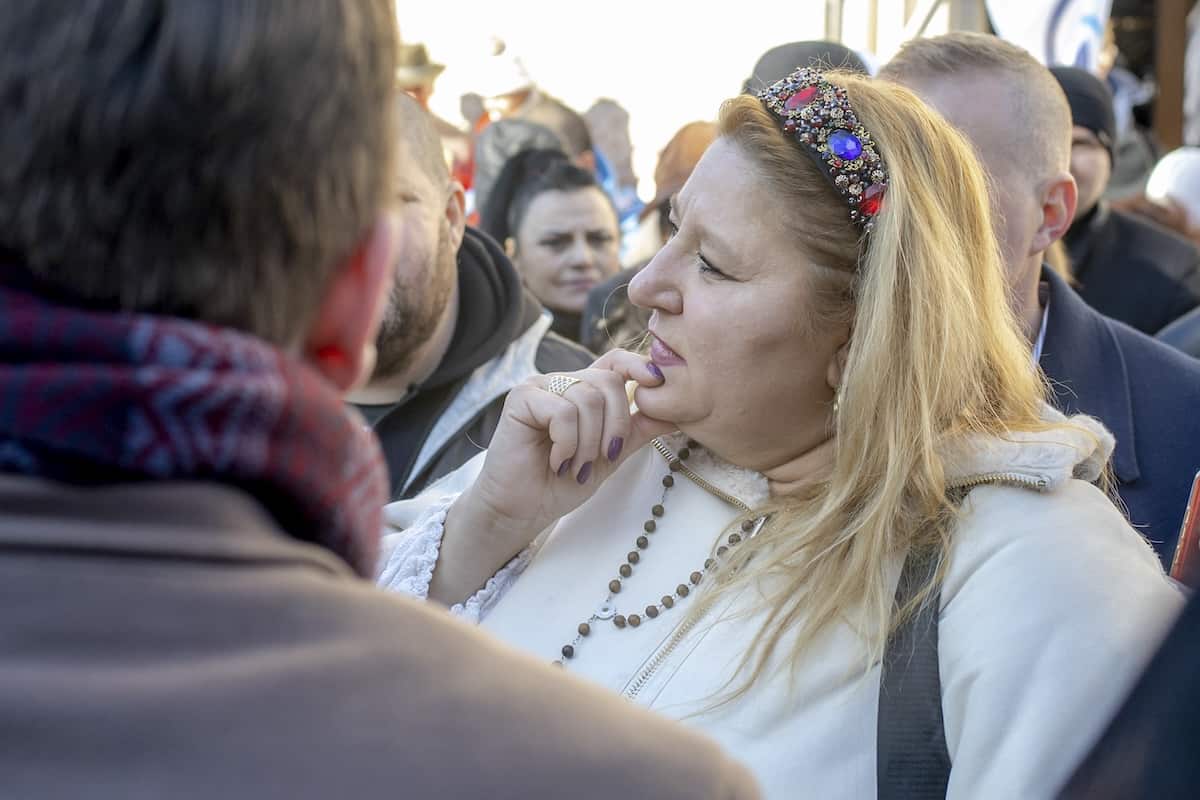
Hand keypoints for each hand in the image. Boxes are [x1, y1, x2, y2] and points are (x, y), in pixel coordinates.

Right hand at [464, 349, 675, 550]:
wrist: (522, 510)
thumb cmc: (561, 484)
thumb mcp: (610, 456)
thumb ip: (638, 431)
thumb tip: (677, 413)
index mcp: (585, 391)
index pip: (615, 362)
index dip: (639, 365)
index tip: (658, 383)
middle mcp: (562, 383)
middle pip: (607, 381)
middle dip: (615, 424)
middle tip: (604, 456)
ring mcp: (540, 387)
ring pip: (587, 398)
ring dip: (589, 442)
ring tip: (576, 466)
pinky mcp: (521, 399)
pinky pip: (562, 411)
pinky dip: (567, 443)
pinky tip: (556, 461)